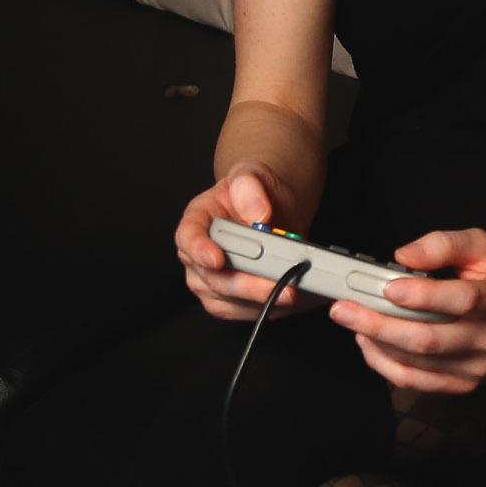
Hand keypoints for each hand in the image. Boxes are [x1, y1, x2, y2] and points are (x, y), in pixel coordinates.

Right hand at [175, 163, 315, 320]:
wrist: (269, 208)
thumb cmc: (254, 193)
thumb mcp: (252, 175)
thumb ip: (250, 189)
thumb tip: (258, 215)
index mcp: (197, 220)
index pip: (188, 237)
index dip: (200, 250)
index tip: (217, 259)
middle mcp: (196, 254)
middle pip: (213, 278)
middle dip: (248, 284)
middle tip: (280, 284)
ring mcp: (208, 280)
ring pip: (228, 300)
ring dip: (263, 301)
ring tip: (297, 292)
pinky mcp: (228, 299)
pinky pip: (244, 312)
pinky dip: (272, 309)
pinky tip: (295, 299)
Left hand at [334, 228, 485, 394]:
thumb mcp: (481, 244)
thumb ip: (444, 243)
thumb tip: (402, 255)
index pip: (462, 300)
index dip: (423, 296)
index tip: (389, 286)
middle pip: (429, 340)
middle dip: (379, 324)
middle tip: (343, 309)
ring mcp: (478, 367)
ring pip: (418, 363)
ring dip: (377, 342)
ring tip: (351, 320)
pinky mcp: (464, 383)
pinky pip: (416, 382)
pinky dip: (385, 364)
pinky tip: (368, 342)